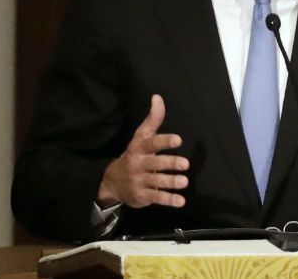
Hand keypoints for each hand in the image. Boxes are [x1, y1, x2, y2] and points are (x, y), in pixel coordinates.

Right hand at [97, 94, 188, 208]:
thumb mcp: (140, 137)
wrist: (112, 182)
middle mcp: (138, 164)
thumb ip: (153, 119)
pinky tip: (181, 201)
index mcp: (139, 148)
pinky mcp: (142, 196)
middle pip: (155, 163)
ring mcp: (139, 181)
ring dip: (171, 182)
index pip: (151, 143)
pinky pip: (156, 198)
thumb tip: (158, 96)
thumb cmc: (134, 155)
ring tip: (184, 181)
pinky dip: (168, 200)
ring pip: (156, 181)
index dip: (164, 141)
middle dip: (170, 163)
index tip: (178, 140)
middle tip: (185, 164)